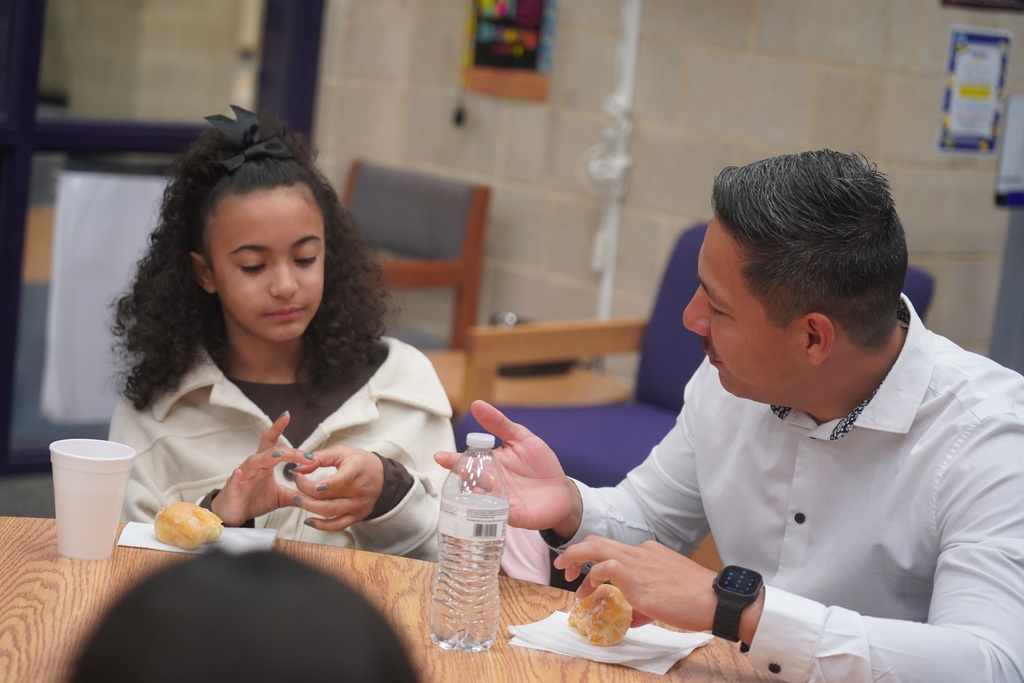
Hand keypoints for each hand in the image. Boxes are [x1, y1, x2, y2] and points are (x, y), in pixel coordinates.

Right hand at [211, 412, 318, 526]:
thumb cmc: (255, 500)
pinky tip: (238, 473)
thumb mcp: (280, 497)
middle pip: (270, 452)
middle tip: (307, 457)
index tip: (287, 415)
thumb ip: (297, 493)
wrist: (233, 516)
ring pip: (253, 462)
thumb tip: (316, 494)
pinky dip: (236, 476)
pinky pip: (233, 480)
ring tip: (278, 456)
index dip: (278, 427)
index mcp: (265, 464)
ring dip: (266, 458)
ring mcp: (242, 476)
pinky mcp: (232, 489)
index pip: (272, 442)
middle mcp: (254, 465)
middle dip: (289, 453)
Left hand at [290, 445, 383, 530]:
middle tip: (295, 483)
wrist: (382, 478)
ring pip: (329, 512)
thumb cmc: (360, 463)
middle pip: (326, 497)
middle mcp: (359, 491)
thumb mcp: (342, 452)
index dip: (314, 482)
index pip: (335, 481)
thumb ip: (319, 458)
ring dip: (309, 507)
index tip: (298, 474)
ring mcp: (357, 506)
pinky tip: (308, 520)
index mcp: (357, 470)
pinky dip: (321, 526)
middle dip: (305, 491)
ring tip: (297, 499)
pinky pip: (337, 526)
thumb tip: (299, 468)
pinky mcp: (356, 517)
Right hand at [433, 400, 581, 535]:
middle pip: (470, 482)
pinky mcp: (513, 516)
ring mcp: (499, 501)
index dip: (453, 459)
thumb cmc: (540, 463)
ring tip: (474, 490)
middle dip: (461, 479)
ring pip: (480, 501)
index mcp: (490, 464)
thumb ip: (499, 424)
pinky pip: (499, 515)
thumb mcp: (521, 438)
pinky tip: (490, 506)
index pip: (468, 461)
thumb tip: (476, 404)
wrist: (561, 490)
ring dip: (475, 497)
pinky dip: (493, 512)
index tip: (439, 456)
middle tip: (456, 474)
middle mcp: (489, 484)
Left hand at [554, 535, 720, 632]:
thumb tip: (632, 615)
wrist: (714, 599)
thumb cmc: (697, 600)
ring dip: (576, 558)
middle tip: (566, 567)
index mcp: (650, 552)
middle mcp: (641, 551)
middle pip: (599, 541)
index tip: (589, 575)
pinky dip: (592, 577)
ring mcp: (638, 561)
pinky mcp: (636, 576)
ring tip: (567, 575)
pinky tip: (588, 592)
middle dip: (577, 551)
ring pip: (596, 547)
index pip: (616, 549)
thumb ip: (646, 599)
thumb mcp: (667, 594)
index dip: (596, 560)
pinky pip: (605, 567)